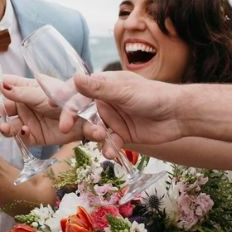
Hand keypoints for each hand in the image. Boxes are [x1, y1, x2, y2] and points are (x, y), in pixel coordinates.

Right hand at [0, 74, 83, 145]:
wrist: (88, 118)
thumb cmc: (68, 98)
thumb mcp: (43, 94)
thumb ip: (21, 93)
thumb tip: (0, 85)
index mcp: (26, 89)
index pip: (5, 84)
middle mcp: (25, 104)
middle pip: (4, 107)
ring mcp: (29, 121)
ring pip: (10, 124)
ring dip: (6, 126)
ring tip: (7, 128)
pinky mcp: (36, 137)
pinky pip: (22, 138)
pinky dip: (20, 137)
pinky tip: (24, 133)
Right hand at [65, 71, 185, 151]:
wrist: (179, 115)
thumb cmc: (153, 96)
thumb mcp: (124, 91)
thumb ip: (99, 88)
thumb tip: (75, 78)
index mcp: (103, 85)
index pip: (78, 90)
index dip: (64, 97)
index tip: (53, 106)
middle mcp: (104, 101)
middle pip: (81, 111)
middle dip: (73, 120)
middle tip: (65, 129)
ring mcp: (112, 118)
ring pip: (93, 129)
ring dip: (94, 136)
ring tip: (101, 141)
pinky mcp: (120, 134)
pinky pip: (108, 142)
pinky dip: (108, 148)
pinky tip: (112, 153)